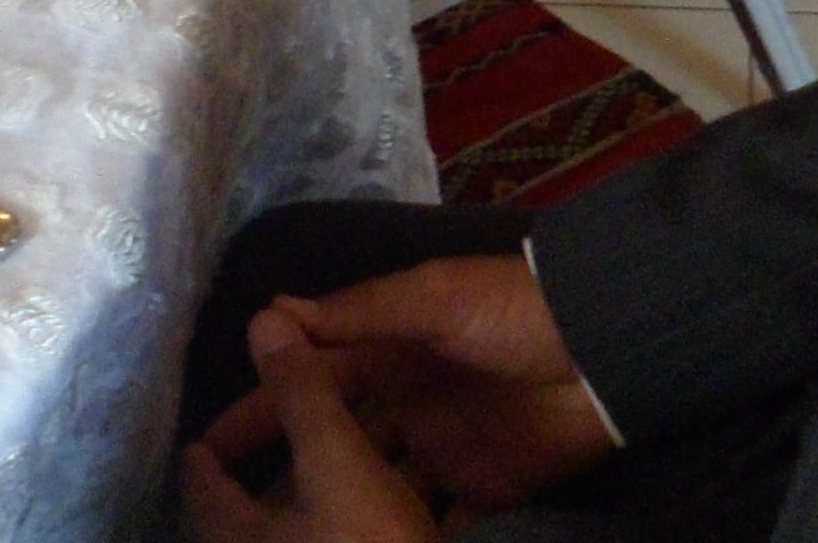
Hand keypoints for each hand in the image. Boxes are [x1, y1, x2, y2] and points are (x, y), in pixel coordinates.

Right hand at [189, 259, 615, 527]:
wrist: (608, 352)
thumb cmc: (513, 313)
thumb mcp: (434, 298)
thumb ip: (360, 311)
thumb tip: (274, 312)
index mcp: (389, 353)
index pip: (311, 383)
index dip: (263, 411)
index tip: (208, 446)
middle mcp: (406, 405)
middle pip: (334, 445)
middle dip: (287, 478)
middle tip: (235, 518)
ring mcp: (442, 453)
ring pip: (375, 491)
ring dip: (340, 517)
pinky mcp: (482, 493)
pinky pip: (436, 526)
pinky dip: (406, 541)